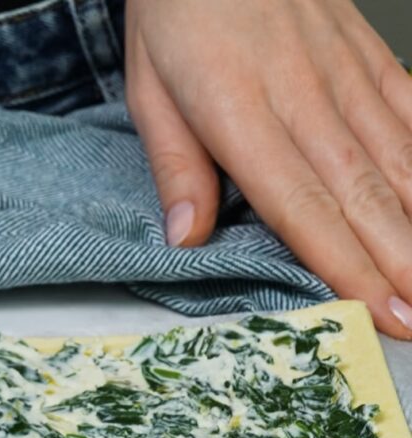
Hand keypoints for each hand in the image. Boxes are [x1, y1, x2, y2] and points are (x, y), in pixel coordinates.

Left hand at [126, 0, 411, 337]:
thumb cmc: (177, 15)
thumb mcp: (150, 93)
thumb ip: (174, 166)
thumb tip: (186, 237)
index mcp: (243, 116)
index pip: (302, 206)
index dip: (344, 263)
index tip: (378, 310)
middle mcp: (305, 98)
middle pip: (361, 192)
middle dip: (398, 262)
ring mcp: (344, 73)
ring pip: (397, 156)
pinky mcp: (365, 54)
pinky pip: (411, 107)